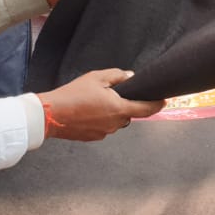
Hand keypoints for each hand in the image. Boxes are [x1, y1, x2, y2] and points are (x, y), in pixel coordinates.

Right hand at [37, 68, 164, 140]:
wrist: (51, 114)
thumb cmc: (73, 94)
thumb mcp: (96, 78)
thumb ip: (117, 76)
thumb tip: (130, 76)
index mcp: (120, 109)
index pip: (146, 109)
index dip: (157, 104)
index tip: (163, 101)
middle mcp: (115, 124)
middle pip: (129, 114)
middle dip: (125, 105)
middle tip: (111, 94)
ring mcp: (104, 133)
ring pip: (115, 121)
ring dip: (111, 113)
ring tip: (94, 102)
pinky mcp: (93, 137)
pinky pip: (103, 127)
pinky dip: (100, 120)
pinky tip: (87, 111)